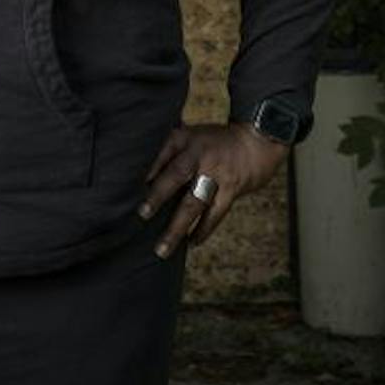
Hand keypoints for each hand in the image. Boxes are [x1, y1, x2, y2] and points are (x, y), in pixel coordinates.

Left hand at [136, 120, 288, 256]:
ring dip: (177, 227)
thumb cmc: (212, 142)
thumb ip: (168, 151)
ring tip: (162, 249)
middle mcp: (199, 153)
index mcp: (184, 137)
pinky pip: (215, 214)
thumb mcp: (189, 135)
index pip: (161, 152)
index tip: (129, 186)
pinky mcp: (232, 188)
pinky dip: (203, 230)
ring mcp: (217, 172)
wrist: (254, 140)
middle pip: (176, 175)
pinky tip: (191, 242)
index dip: (146, 169)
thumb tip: (140, 176)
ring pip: (195, 203)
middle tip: (142, 215)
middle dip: (158, 196)